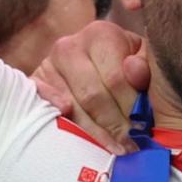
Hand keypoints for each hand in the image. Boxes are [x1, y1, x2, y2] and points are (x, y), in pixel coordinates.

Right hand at [33, 19, 147, 151]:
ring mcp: (49, 64)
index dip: (131, 107)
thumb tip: (135, 72)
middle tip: (130, 145)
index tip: (142, 128)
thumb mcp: (142, 61)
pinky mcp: (35, 82)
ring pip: (73, 107)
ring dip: (95, 133)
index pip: (115, 78)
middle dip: (115, 124)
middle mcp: (70, 45)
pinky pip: (44, 105)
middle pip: (93, 95)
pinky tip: (77, 137)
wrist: (93, 66)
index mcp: (101, 34)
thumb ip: (146, 66)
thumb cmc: (125, 66)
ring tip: (115, 148)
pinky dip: (60, 119)